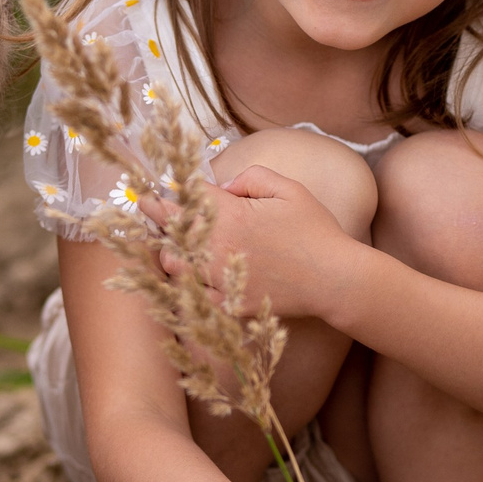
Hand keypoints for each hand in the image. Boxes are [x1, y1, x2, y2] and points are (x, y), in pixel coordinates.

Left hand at [143, 168, 350, 318]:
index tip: (157, 189)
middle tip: (148, 208)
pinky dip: (187, 285)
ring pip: (173, 265)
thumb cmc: (315, 231)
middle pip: (170, 229)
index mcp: (231, 215)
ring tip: (172, 245)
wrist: (334, 280)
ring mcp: (221, 278)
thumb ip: (252, 177)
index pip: (184, 198)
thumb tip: (224, 185)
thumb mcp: (289, 189)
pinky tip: (190, 277)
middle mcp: (218, 246)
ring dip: (169, 251)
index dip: (169, 191)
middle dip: (156, 216)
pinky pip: (193, 296)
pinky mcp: (229, 304)